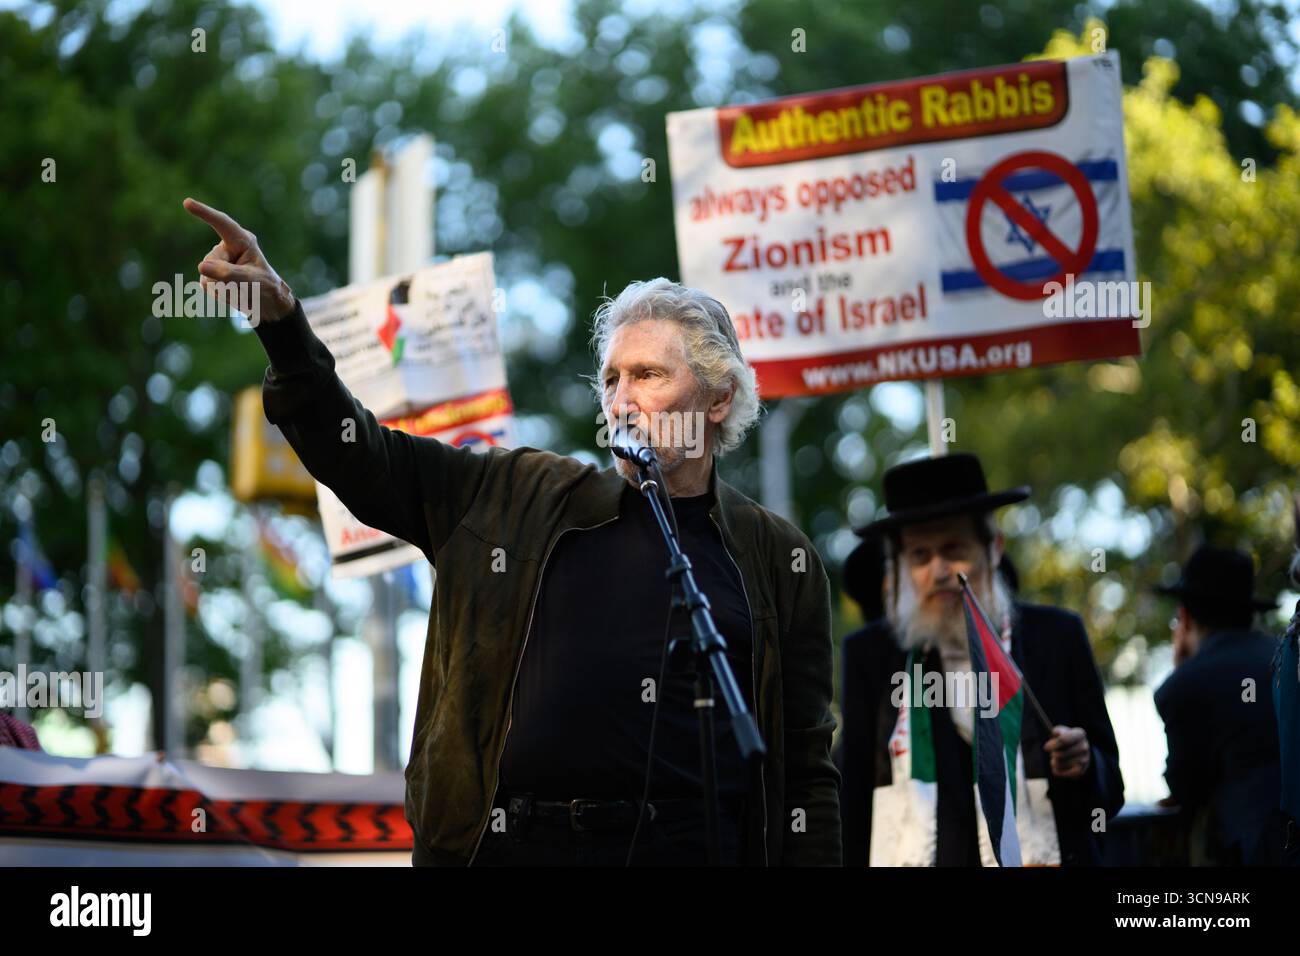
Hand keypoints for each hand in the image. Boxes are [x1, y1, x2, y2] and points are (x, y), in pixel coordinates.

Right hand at [183, 197, 295, 324]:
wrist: (266, 303)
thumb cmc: (264, 286)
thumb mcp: (251, 281)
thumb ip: (227, 273)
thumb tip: (201, 266)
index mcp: (242, 240)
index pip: (222, 223)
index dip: (205, 213)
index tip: (187, 203)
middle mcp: (227, 247)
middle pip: (212, 262)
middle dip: (225, 278)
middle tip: (245, 285)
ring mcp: (218, 260)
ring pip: (207, 276)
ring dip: (224, 287)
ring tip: (241, 288)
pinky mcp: (211, 272)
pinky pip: (207, 285)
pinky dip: (219, 293)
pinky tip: (232, 292)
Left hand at [1044, 724, 1090, 778]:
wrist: (1076, 750)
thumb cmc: (1065, 738)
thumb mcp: (1060, 731)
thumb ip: (1056, 732)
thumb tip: (1055, 737)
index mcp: (1080, 734)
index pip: (1063, 740)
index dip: (1053, 745)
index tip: (1045, 748)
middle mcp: (1085, 746)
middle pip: (1060, 754)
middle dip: (1054, 754)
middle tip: (1053, 753)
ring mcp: (1084, 759)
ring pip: (1060, 764)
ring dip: (1054, 762)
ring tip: (1056, 758)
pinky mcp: (1081, 770)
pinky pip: (1063, 772)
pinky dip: (1057, 770)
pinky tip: (1057, 766)